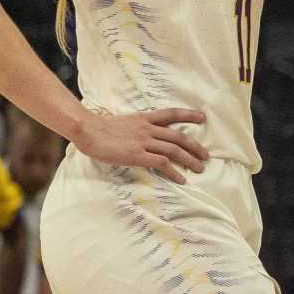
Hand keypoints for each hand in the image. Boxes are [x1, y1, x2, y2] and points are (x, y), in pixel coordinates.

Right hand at [73, 106, 207, 182]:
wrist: (87, 129)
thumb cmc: (100, 128)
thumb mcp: (123, 122)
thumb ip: (137, 128)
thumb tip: (145, 137)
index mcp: (144, 118)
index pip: (171, 114)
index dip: (188, 115)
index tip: (202, 117)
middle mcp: (147, 129)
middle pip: (178, 136)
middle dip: (195, 146)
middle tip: (206, 156)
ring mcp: (143, 142)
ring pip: (174, 150)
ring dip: (190, 160)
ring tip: (199, 168)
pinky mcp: (137, 155)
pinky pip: (162, 164)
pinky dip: (174, 172)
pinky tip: (182, 180)